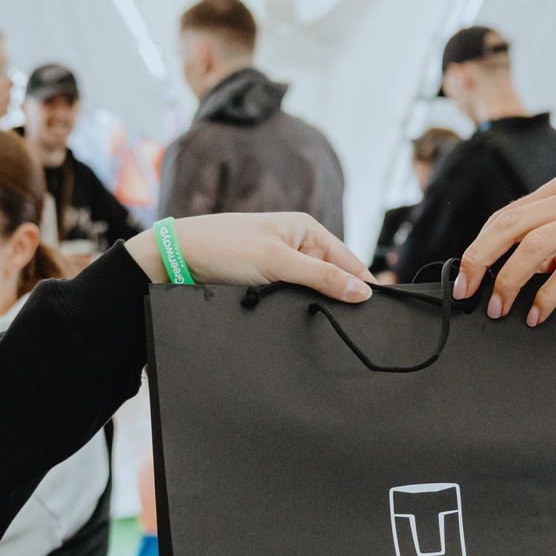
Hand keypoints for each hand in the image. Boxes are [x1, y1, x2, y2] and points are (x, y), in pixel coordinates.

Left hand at [127, 213, 370, 304]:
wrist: (178, 257)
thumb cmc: (226, 248)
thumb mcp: (279, 262)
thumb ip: (322, 278)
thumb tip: (364, 292)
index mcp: (306, 229)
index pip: (348, 260)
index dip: (363, 285)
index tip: (378, 313)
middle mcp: (297, 244)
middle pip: (332, 277)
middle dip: (340, 297)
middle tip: (352, 325)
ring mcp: (281, 264)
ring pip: (312, 290)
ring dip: (316, 305)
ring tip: (327, 324)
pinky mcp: (265, 281)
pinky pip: (292, 297)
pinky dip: (297, 308)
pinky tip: (301, 321)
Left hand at [450, 178, 555, 342]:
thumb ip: (534, 249)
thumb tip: (482, 270)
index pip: (504, 216)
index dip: (477, 249)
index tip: (462, 280)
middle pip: (512, 225)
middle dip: (483, 261)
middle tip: (469, 293)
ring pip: (535, 245)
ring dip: (510, 281)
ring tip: (500, 308)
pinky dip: (546, 296)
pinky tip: (537, 315)